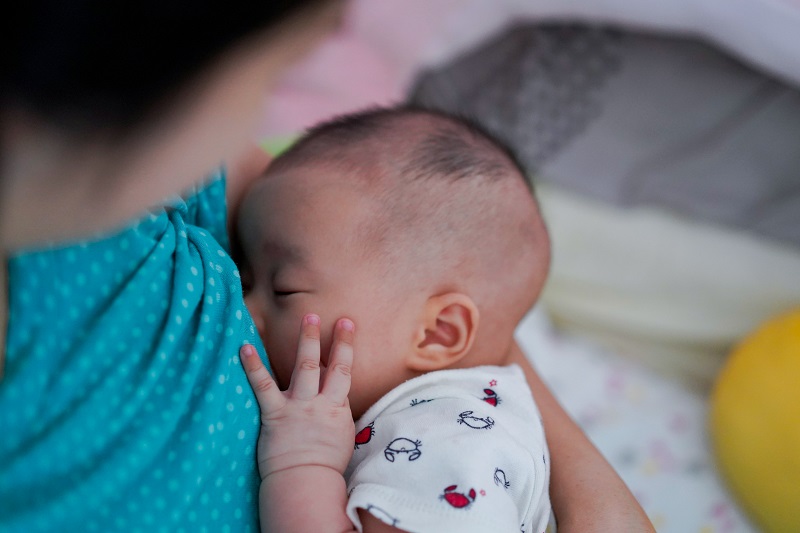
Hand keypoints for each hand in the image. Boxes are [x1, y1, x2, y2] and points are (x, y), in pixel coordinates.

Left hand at [240, 314, 355, 480]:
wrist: (304, 483)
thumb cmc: (324, 464)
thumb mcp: (342, 435)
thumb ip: (338, 411)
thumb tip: (337, 395)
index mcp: (337, 409)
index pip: (344, 373)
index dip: (346, 347)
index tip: (348, 324)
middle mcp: (319, 403)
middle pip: (327, 365)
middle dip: (330, 338)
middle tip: (331, 316)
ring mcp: (297, 407)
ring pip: (304, 368)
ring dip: (305, 340)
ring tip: (307, 317)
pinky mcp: (274, 414)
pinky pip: (263, 386)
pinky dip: (254, 366)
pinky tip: (244, 347)